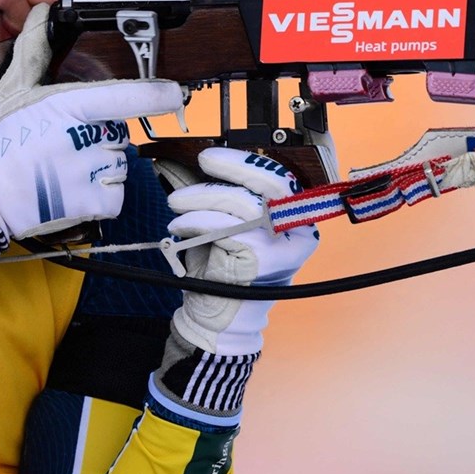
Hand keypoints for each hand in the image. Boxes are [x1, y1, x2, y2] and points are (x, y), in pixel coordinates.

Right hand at [0, 4, 183, 240]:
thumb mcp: (14, 88)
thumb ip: (35, 49)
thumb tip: (41, 11)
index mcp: (70, 105)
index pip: (126, 96)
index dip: (156, 95)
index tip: (175, 93)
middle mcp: (83, 136)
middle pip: (121, 134)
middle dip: (102, 140)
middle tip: (68, 146)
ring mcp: (87, 171)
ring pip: (120, 166)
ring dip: (102, 170)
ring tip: (66, 171)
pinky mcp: (88, 203)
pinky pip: (115, 197)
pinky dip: (102, 198)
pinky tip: (74, 193)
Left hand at [167, 147, 319, 356]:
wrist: (219, 318)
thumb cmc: (224, 270)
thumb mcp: (228, 225)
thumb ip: (222, 194)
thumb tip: (192, 160)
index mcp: (295, 218)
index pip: (280, 179)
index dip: (250, 162)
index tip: (217, 155)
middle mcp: (297, 231)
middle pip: (270, 184)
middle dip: (233, 166)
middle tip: (204, 161)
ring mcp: (281, 246)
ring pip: (242, 203)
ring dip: (202, 197)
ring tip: (177, 204)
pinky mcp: (261, 260)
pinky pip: (226, 227)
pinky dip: (197, 220)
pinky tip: (181, 225)